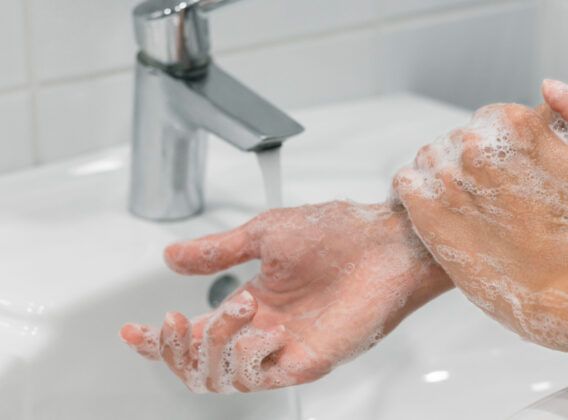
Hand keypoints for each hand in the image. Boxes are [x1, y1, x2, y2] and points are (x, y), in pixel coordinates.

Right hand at [121, 201, 451, 392]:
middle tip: (178, 321)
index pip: (195, 333)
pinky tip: (265, 324)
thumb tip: (171, 257)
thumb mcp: (264, 235)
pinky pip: (261, 377)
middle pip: (199, 364)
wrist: (385, 243)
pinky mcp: (309, 359)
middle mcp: (264, 329)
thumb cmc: (336, 233)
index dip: (158, 340)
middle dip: (176, 348)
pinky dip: (250, 354)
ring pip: (223, 376)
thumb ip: (216, 252)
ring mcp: (285, 347)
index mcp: (251, 302)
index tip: (132, 331)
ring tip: (241, 306)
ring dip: (217, 344)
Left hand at [392, 80, 567, 341]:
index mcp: (514, 124)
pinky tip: (437, 211)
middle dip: (472, 161)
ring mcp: (447, 178)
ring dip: (442, 174)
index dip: (502, 145)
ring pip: (430, 157)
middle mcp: (475, 145)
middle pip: (459, 138)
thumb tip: (548, 86)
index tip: (514, 174)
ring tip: (466, 206)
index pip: (490, 118)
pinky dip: (415, 191)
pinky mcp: (425, 211)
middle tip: (493, 197)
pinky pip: (405, 182)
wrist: (565, 289)